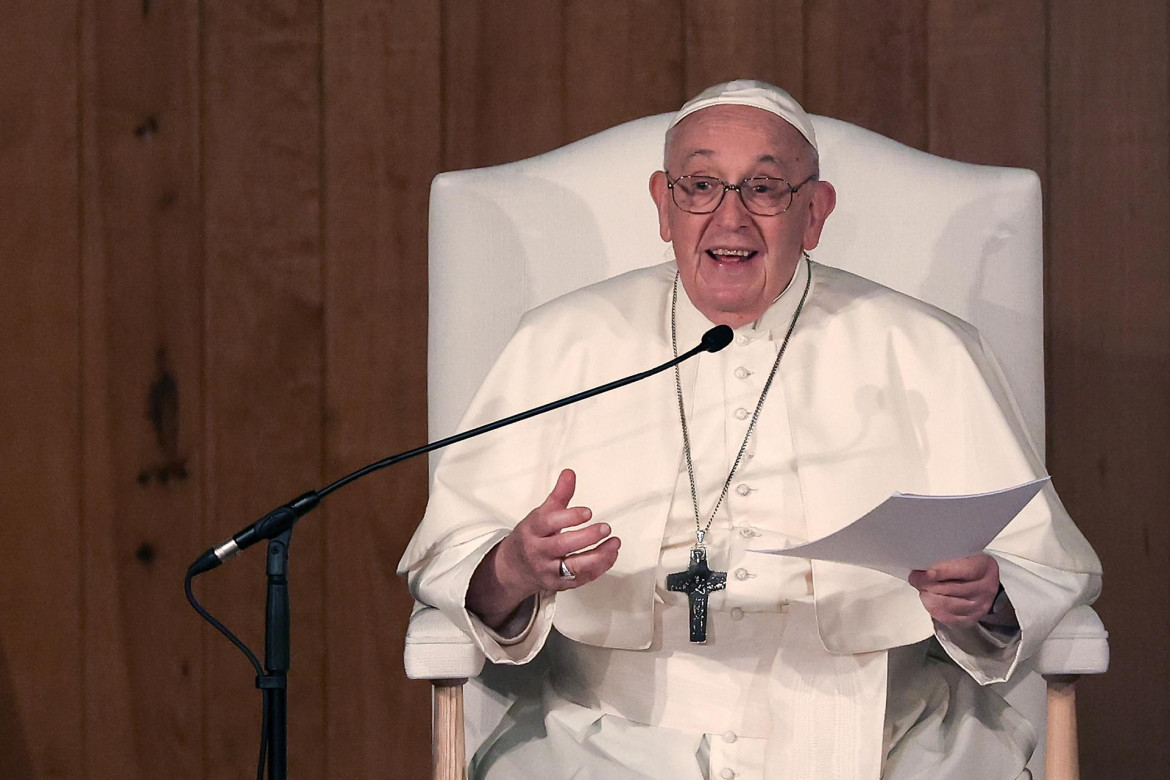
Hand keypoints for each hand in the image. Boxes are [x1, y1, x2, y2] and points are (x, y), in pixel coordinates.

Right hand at [467, 469, 619, 628]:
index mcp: (532, 530)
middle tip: (605, 528)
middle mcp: (538, 551)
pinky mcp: (559, 584)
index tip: (588, 511)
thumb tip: (569, 474)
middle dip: (586, 537)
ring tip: (614, 543)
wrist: (514, 568)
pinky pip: (581, 578)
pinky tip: (610, 554)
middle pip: (562, 545)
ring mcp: (548, 570)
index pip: (548, 523)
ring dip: (598, 556)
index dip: (568, 517)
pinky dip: (599, 567)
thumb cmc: (531, 537)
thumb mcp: (540, 515)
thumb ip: (559, 495)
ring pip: (573, 566)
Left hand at [908, 553, 999, 627]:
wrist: (986, 585)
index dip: (942, 571)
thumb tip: (923, 563)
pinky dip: (932, 607)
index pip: (964, 570)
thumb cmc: (970, 566)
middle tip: (914, 577)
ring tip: (922, 587)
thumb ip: (948, 557)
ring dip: (928, 595)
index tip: (926, 571)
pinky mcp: (970, 619)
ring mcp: (979, 606)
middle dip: (927, 583)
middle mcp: (985, 589)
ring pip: (945, 604)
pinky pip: (945, 616)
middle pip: (950, 589)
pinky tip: (929, 598)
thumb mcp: (964, 554)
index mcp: (984, 567)